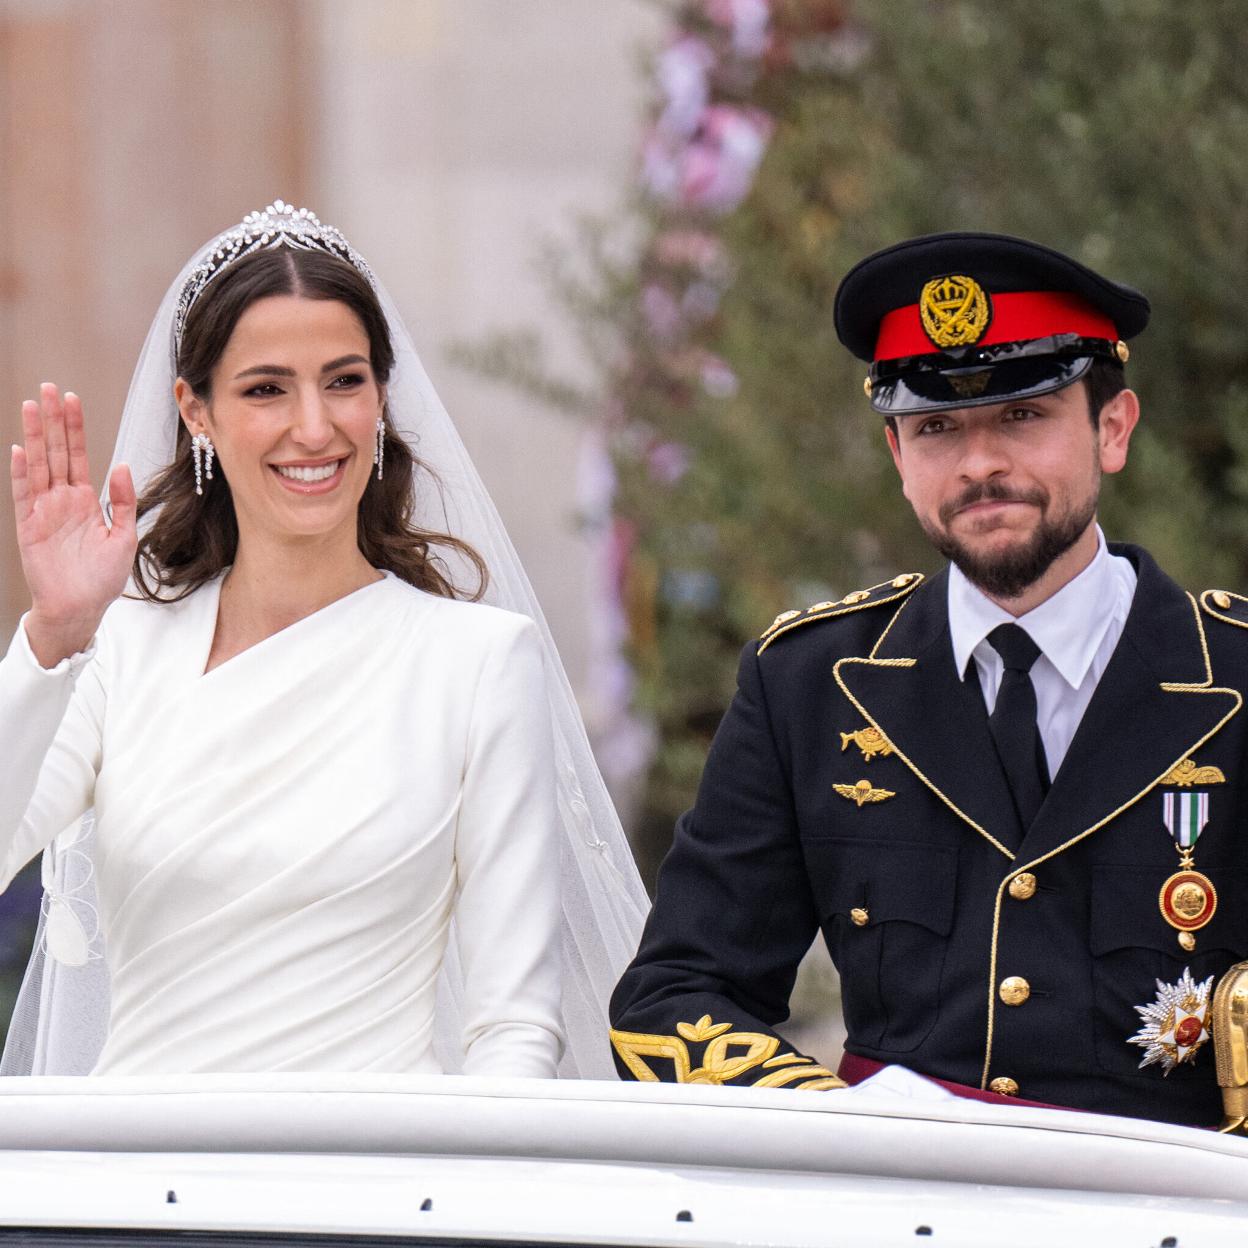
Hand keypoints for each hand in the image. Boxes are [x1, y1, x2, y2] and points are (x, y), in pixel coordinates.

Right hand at [10, 384, 136, 665]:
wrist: (81, 608)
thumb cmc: (102, 577)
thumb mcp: (124, 536)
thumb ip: (123, 501)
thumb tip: (123, 465)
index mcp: (85, 500)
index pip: (79, 455)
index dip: (75, 427)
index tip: (71, 399)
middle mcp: (62, 499)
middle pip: (57, 452)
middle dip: (54, 420)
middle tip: (49, 388)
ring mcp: (43, 510)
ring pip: (39, 464)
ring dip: (36, 436)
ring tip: (33, 406)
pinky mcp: (29, 526)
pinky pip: (24, 494)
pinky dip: (23, 472)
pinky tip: (22, 449)